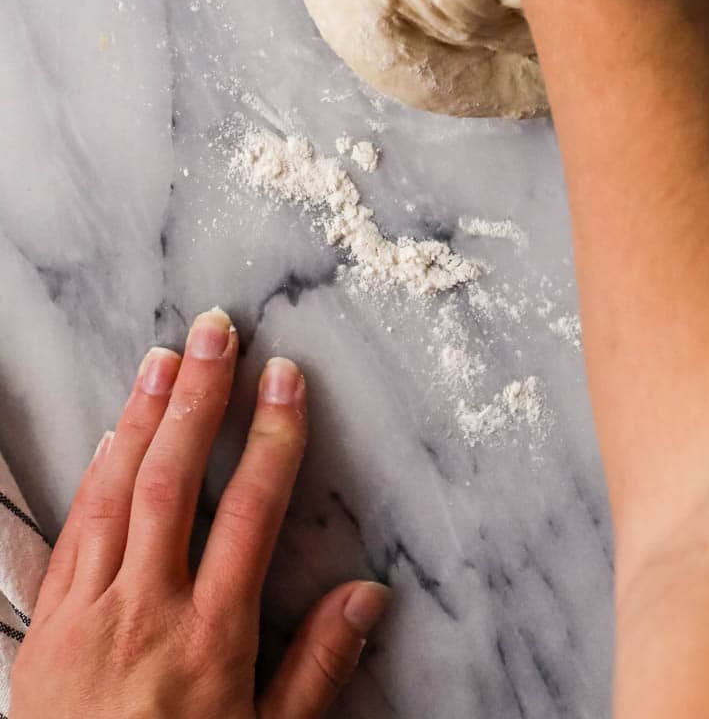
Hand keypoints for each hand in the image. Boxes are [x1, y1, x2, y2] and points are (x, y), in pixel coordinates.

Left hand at [12, 309, 390, 718]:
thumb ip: (314, 669)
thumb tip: (368, 597)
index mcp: (210, 639)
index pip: (250, 512)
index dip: (272, 437)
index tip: (284, 378)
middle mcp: (147, 612)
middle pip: (175, 482)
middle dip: (200, 398)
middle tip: (218, 331)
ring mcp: (89, 615)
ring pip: (116, 493)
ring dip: (144, 417)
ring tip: (167, 355)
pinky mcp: (47, 628)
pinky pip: (72, 534)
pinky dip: (94, 476)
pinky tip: (113, 436)